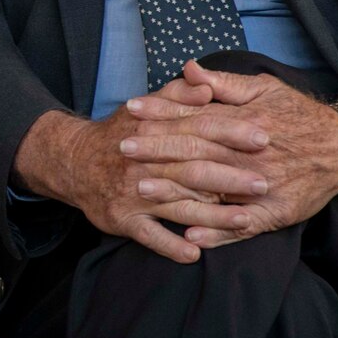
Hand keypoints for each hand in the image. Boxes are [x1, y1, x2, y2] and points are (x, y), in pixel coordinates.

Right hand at [13, 86, 262, 262]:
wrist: (73, 163)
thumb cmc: (120, 135)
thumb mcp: (144, 107)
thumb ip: (178, 95)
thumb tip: (206, 84)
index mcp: (152, 131)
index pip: (197, 129)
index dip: (231, 133)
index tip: (263, 138)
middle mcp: (143, 162)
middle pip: (192, 169)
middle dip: (230, 177)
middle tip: (264, 184)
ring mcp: (132, 193)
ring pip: (178, 205)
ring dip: (212, 216)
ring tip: (245, 220)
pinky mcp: (122, 218)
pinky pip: (150, 236)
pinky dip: (171, 245)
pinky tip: (195, 252)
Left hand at [119, 61, 337, 248]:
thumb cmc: (298, 115)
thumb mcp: (266, 89)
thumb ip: (224, 83)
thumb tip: (188, 69)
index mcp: (246, 123)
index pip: (195, 117)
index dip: (161, 113)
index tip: (130, 110)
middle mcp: (251, 155)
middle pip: (197, 152)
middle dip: (158, 151)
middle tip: (122, 149)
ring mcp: (263, 187)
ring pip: (214, 191)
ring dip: (177, 192)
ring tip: (143, 190)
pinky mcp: (275, 213)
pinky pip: (243, 228)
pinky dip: (218, 234)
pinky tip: (190, 238)